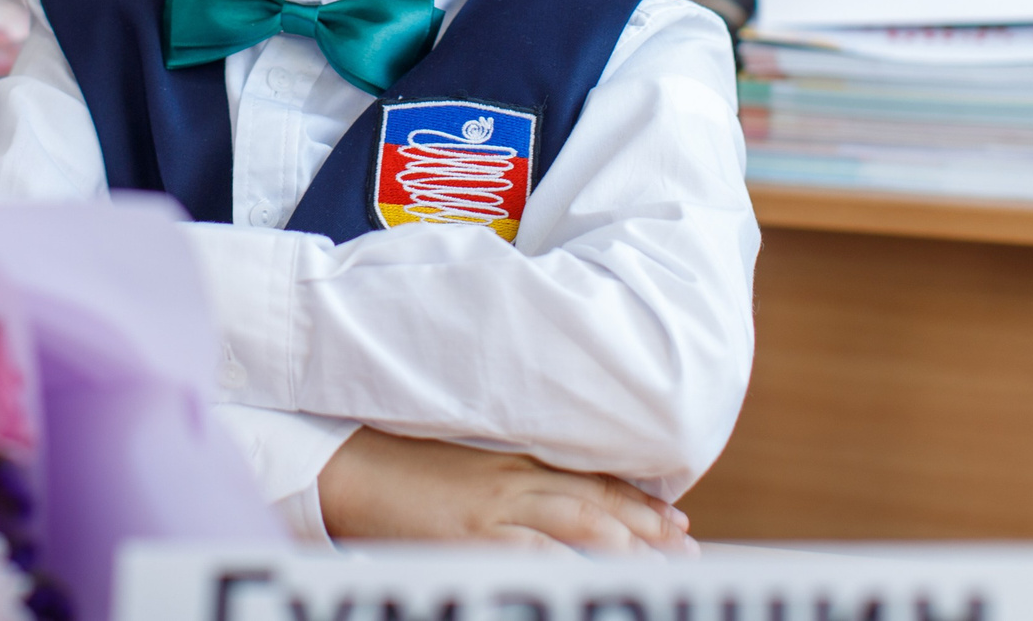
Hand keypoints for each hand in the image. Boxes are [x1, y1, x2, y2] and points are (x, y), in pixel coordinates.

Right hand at [317, 428, 693, 551]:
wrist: (344, 462)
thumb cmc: (396, 462)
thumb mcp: (463, 459)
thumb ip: (506, 472)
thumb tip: (549, 496)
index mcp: (512, 455)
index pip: (589, 478)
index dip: (638, 501)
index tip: (677, 519)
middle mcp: (512, 477)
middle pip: (595, 502)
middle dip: (647, 528)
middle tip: (689, 549)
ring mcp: (493, 504)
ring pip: (576, 522)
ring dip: (624, 546)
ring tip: (664, 565)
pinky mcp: (469, 531)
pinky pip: (528, 551)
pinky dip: (564, 566)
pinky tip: (588, 577)